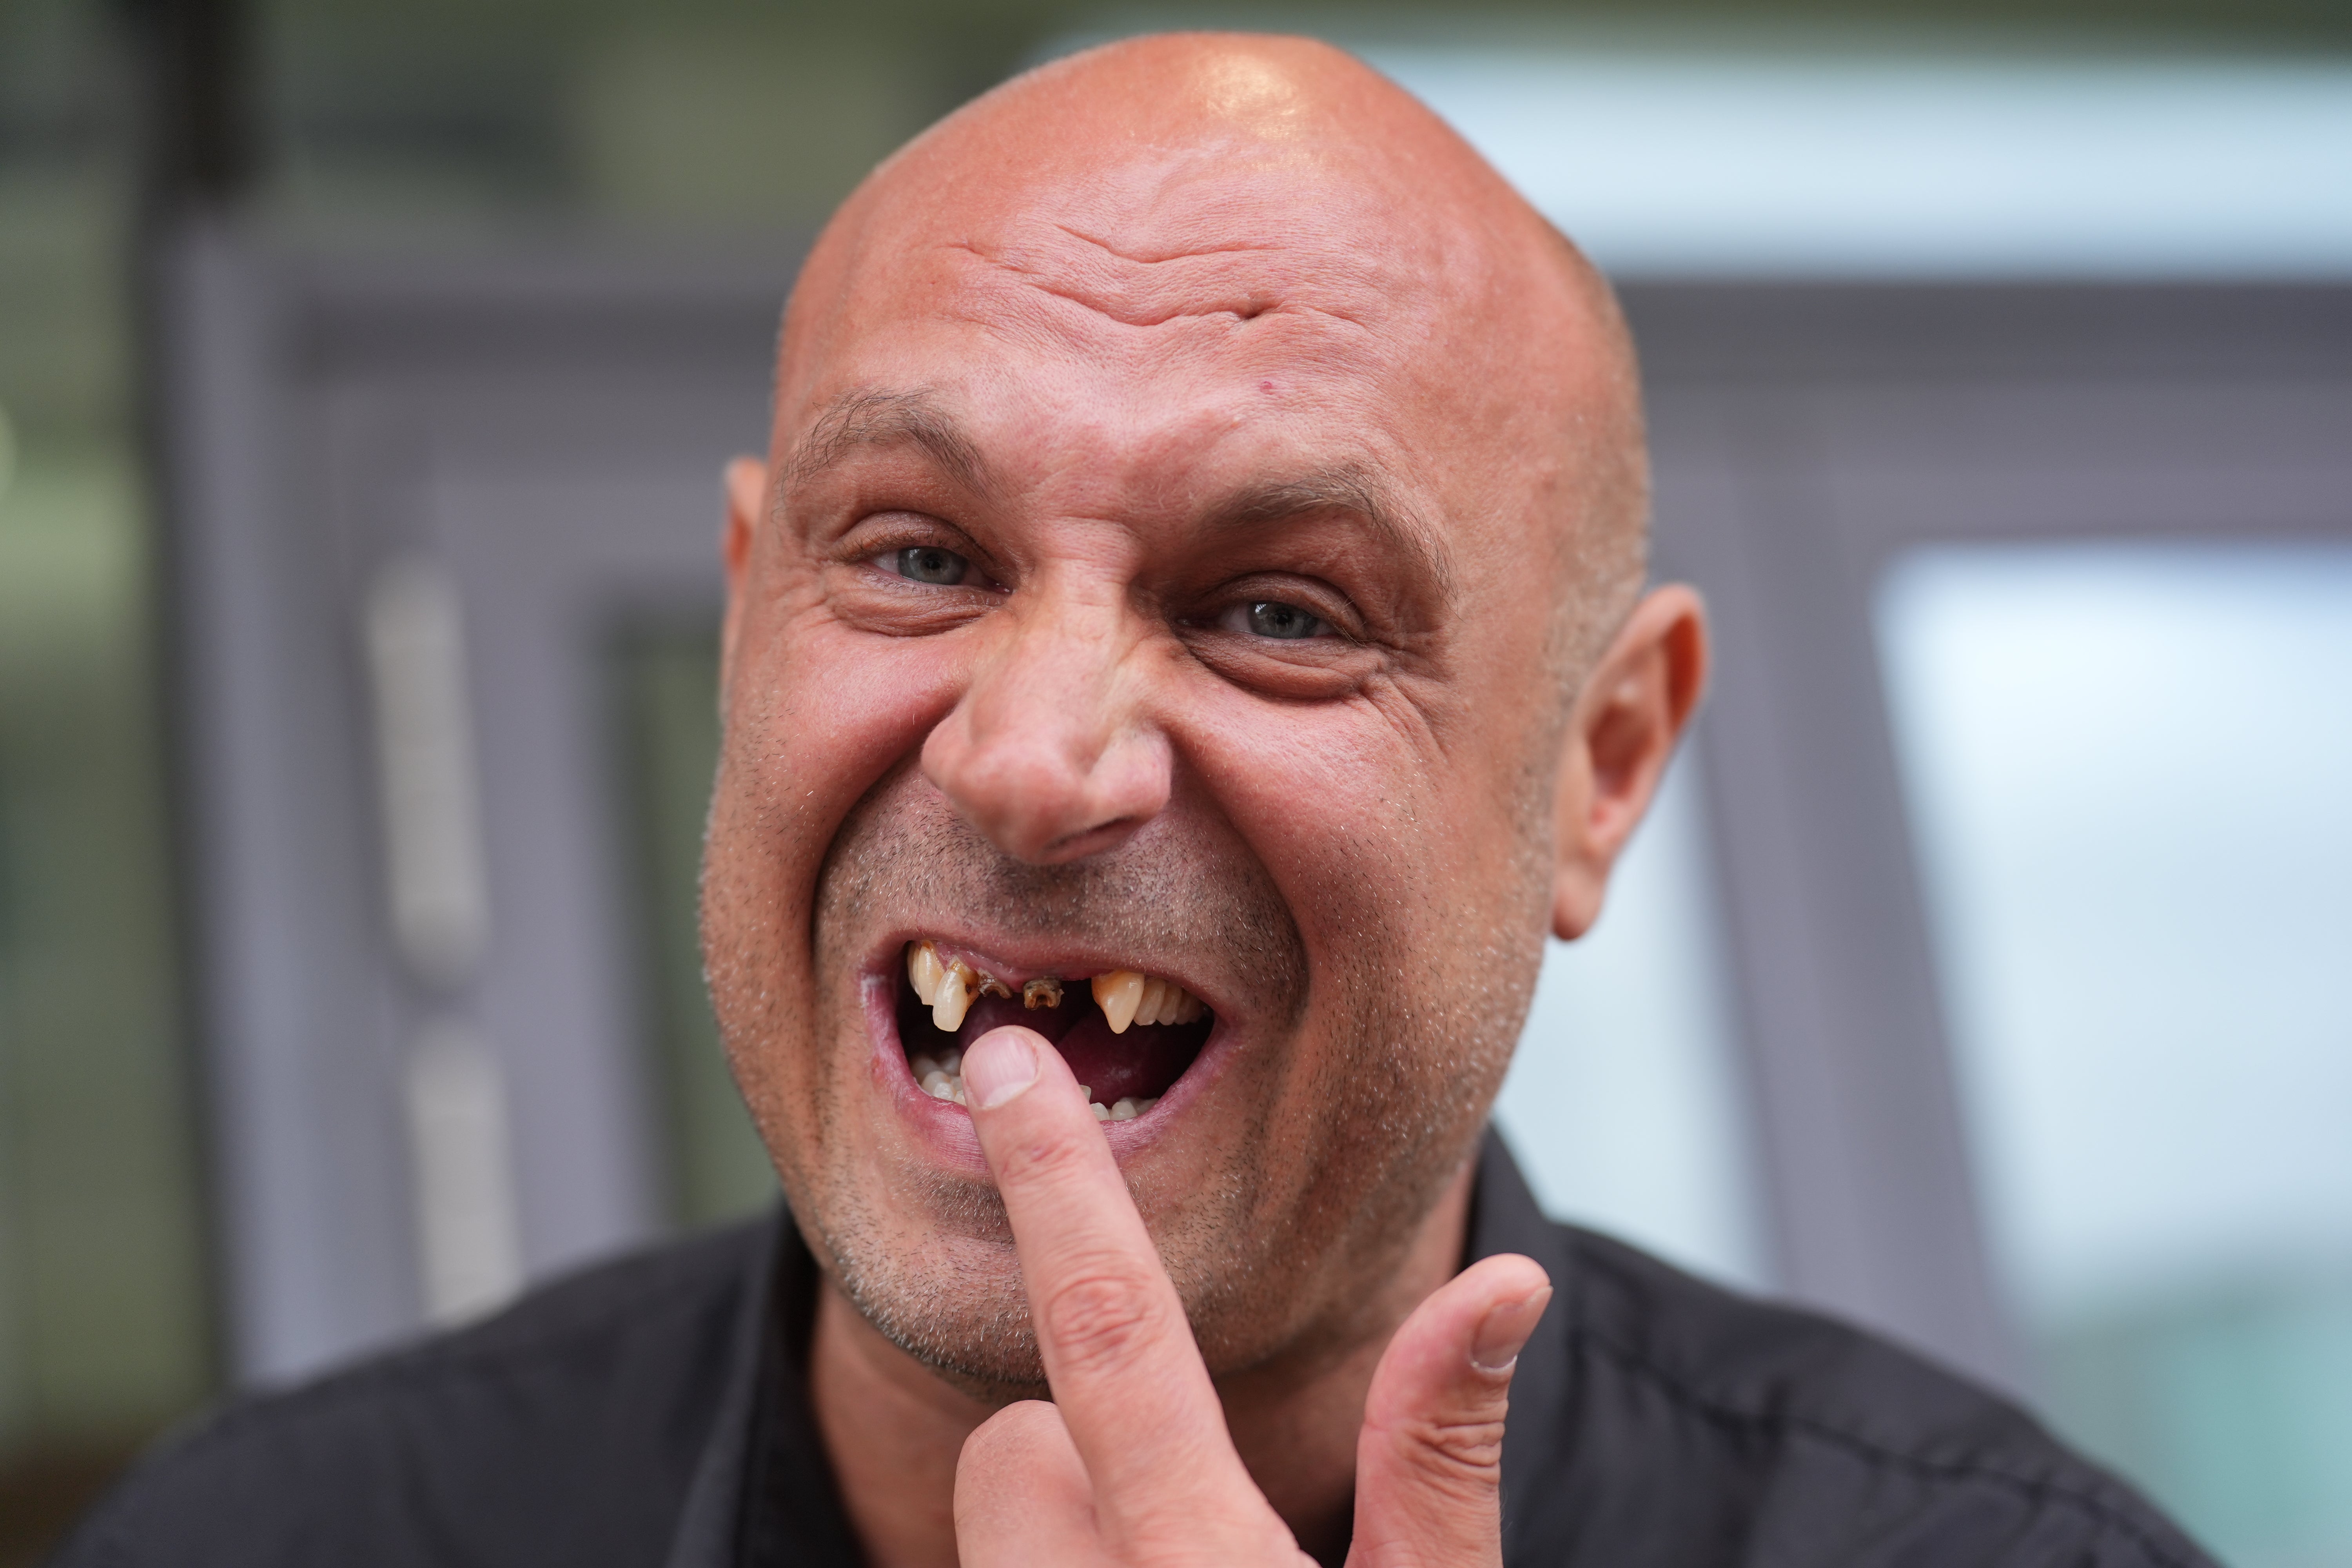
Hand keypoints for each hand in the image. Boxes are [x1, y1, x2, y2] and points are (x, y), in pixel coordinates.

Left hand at [952, 1025, 1552, 1567]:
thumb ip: (1442, 1454)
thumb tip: (1507, 1282)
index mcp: (1196, 1559)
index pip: (1111, 1326)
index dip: (1058, 1179)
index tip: (1008, 1067)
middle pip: (1009, 1443)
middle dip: (1077, 1451)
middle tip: (1195, 1526)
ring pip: (992, 1514)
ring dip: (1061, 1532)